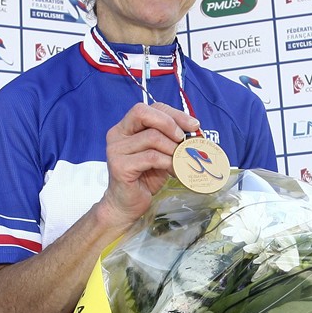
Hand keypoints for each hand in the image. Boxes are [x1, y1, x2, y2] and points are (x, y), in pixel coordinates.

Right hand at [99, 101, 199, 227]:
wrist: (127, 204)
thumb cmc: (145, 177)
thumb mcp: (161, 153)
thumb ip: (170, 139)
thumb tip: (195, 131)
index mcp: (126, 127)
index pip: (150, 108)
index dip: (174, 114)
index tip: (193, 125)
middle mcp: (118, 134)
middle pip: (143, 113)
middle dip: (170, 123)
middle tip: (183, 140)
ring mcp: (116, 150)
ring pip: (152, 137)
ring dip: (172, 148)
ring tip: (180, 160)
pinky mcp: (120, 166)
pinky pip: (151, 157)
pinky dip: (168, 162)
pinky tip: (173, 170)